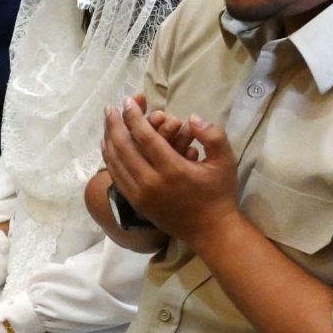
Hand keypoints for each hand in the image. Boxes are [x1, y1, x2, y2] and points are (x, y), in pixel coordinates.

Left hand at [103, 96, 238, 248]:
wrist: (211, 231)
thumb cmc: (219, 193)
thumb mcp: (225, 161)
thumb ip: (213, 135)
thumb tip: (191, 117)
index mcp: (173, 170)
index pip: (145, 137)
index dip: (134, 117)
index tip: (128, 101)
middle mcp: (151, 183)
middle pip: (123, 148)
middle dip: (115, 125)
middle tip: (110, 108)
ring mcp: (140, 195)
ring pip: (115, 163)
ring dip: (108, 140)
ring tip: (107, 123)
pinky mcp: (136, 203)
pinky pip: (117, 177)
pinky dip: (110, 159)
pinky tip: (108, 147)